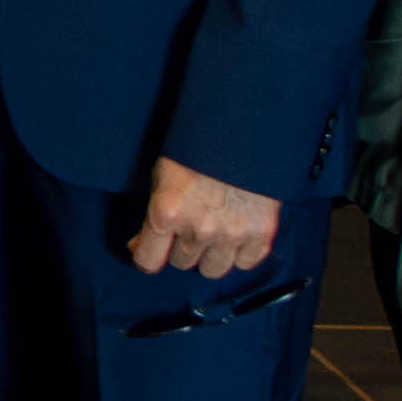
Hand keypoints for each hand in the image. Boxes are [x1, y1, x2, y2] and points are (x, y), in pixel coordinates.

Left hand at [127, 158, 280, 282]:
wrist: (245, 131)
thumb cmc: (197, 150)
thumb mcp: (163, 176)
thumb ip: (152, 214)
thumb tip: (139, 245)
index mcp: (168, 211)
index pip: (147, 260)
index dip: (146, 255)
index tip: (149, 251)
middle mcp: (200, 228)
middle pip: (182, 263)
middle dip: (181, 248)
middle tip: (189, 226)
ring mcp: (233, 233)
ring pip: (213, 270)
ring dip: (210, 255)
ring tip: (213, 232)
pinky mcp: (262, 233)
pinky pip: (246, 263)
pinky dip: (241, 253)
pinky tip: (237, 234)